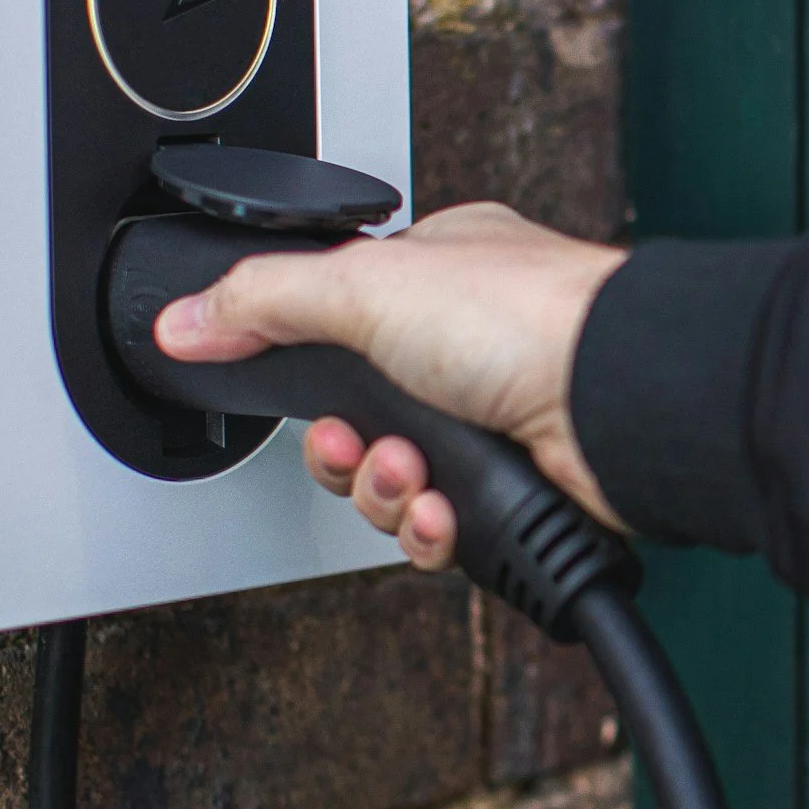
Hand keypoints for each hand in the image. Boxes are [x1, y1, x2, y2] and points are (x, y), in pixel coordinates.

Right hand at [152, 203, 628, 569]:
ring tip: (415, 475)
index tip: (304, 399)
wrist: (623, 402)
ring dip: (389, 493)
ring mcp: (500, 421)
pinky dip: (435, 530)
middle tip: (362, 445)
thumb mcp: (362, 285)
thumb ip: (261, 300)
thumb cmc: (533, 318)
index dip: (314, 378)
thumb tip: (185, 317)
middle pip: (362, 422)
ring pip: (400, 485)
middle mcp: (472, 347)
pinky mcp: (523, 491)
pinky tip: (448, 509)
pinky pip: (447, 532)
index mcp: (439, 276)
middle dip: (349, 452)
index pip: (341, 329)